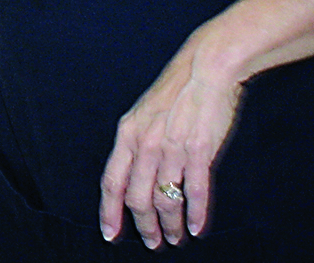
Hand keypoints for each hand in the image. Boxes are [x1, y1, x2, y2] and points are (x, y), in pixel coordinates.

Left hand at [99, 35, 242, 247]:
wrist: (204, 69)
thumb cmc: (175, 92)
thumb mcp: (143, 114)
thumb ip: (138, 143)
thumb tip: (134, 173)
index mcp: (127, 134)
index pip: (111, 181)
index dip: (109, 211)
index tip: (110, 234)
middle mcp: (145, 144)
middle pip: (137, 197)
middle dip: (144, 226)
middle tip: (153, 244)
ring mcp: (172, 148)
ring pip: (165, 199)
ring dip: (170, 225)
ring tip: (176, 239)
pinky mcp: (200, 150)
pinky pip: (195, 191)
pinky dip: (196, 213)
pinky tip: (197, 227)